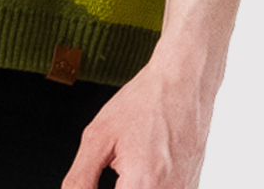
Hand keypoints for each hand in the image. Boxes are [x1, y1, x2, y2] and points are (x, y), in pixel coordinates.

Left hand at [60, 57, 213, 188]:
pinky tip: (144, 166)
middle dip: (117, 186)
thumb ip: (80, 179)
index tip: (91, 183)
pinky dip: (147, 183)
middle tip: (115, 168)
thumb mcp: (98, 137)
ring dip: (128, 184)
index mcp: (142, 185)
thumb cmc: (145, 103)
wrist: (183, 85)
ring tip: (129, 164)